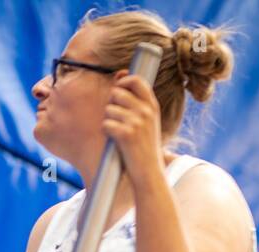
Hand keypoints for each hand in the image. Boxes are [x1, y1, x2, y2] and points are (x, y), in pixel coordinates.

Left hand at [103, 74, 164, 188]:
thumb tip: (120, 74)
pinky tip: (114, 139)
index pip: (136, 80)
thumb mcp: (147, 120)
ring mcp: (137, 122)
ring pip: (109, 109)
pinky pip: (106, 124)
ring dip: (108, 120)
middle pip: (117, 93)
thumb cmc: (144, 146)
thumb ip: (136, 99)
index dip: (123, 81)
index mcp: (152, 105)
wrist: (149, 171)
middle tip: (116, 119)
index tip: (118, 89)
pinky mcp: (126, 134)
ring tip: (117, 132)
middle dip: (110, 104)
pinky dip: (106, 131)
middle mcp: (146, 111)